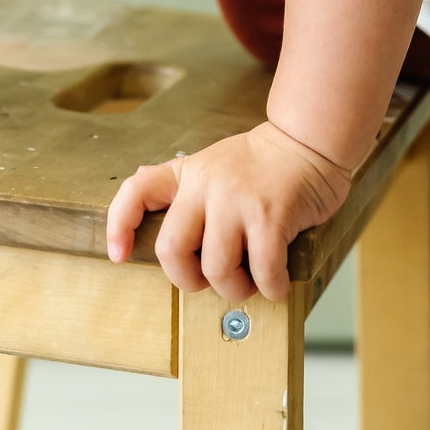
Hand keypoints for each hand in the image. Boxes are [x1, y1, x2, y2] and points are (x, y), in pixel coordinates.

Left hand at [105, 119, 355, 302]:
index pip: (137, 191)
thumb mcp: (215, 163)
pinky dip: (271, 288)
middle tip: (211, 280)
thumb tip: (147, 196)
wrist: (309, 140)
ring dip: (234, 289)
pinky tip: (277, 282)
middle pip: (171, 250)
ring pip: (216, 268)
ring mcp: (238, 200)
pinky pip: (263, 270)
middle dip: (188, 280)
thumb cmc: (264, 163)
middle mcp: (206, 184)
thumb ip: (186, 185)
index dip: (120, 226)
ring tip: (250, 283)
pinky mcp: (271, 215)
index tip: (120, 255)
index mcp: (189, 173)